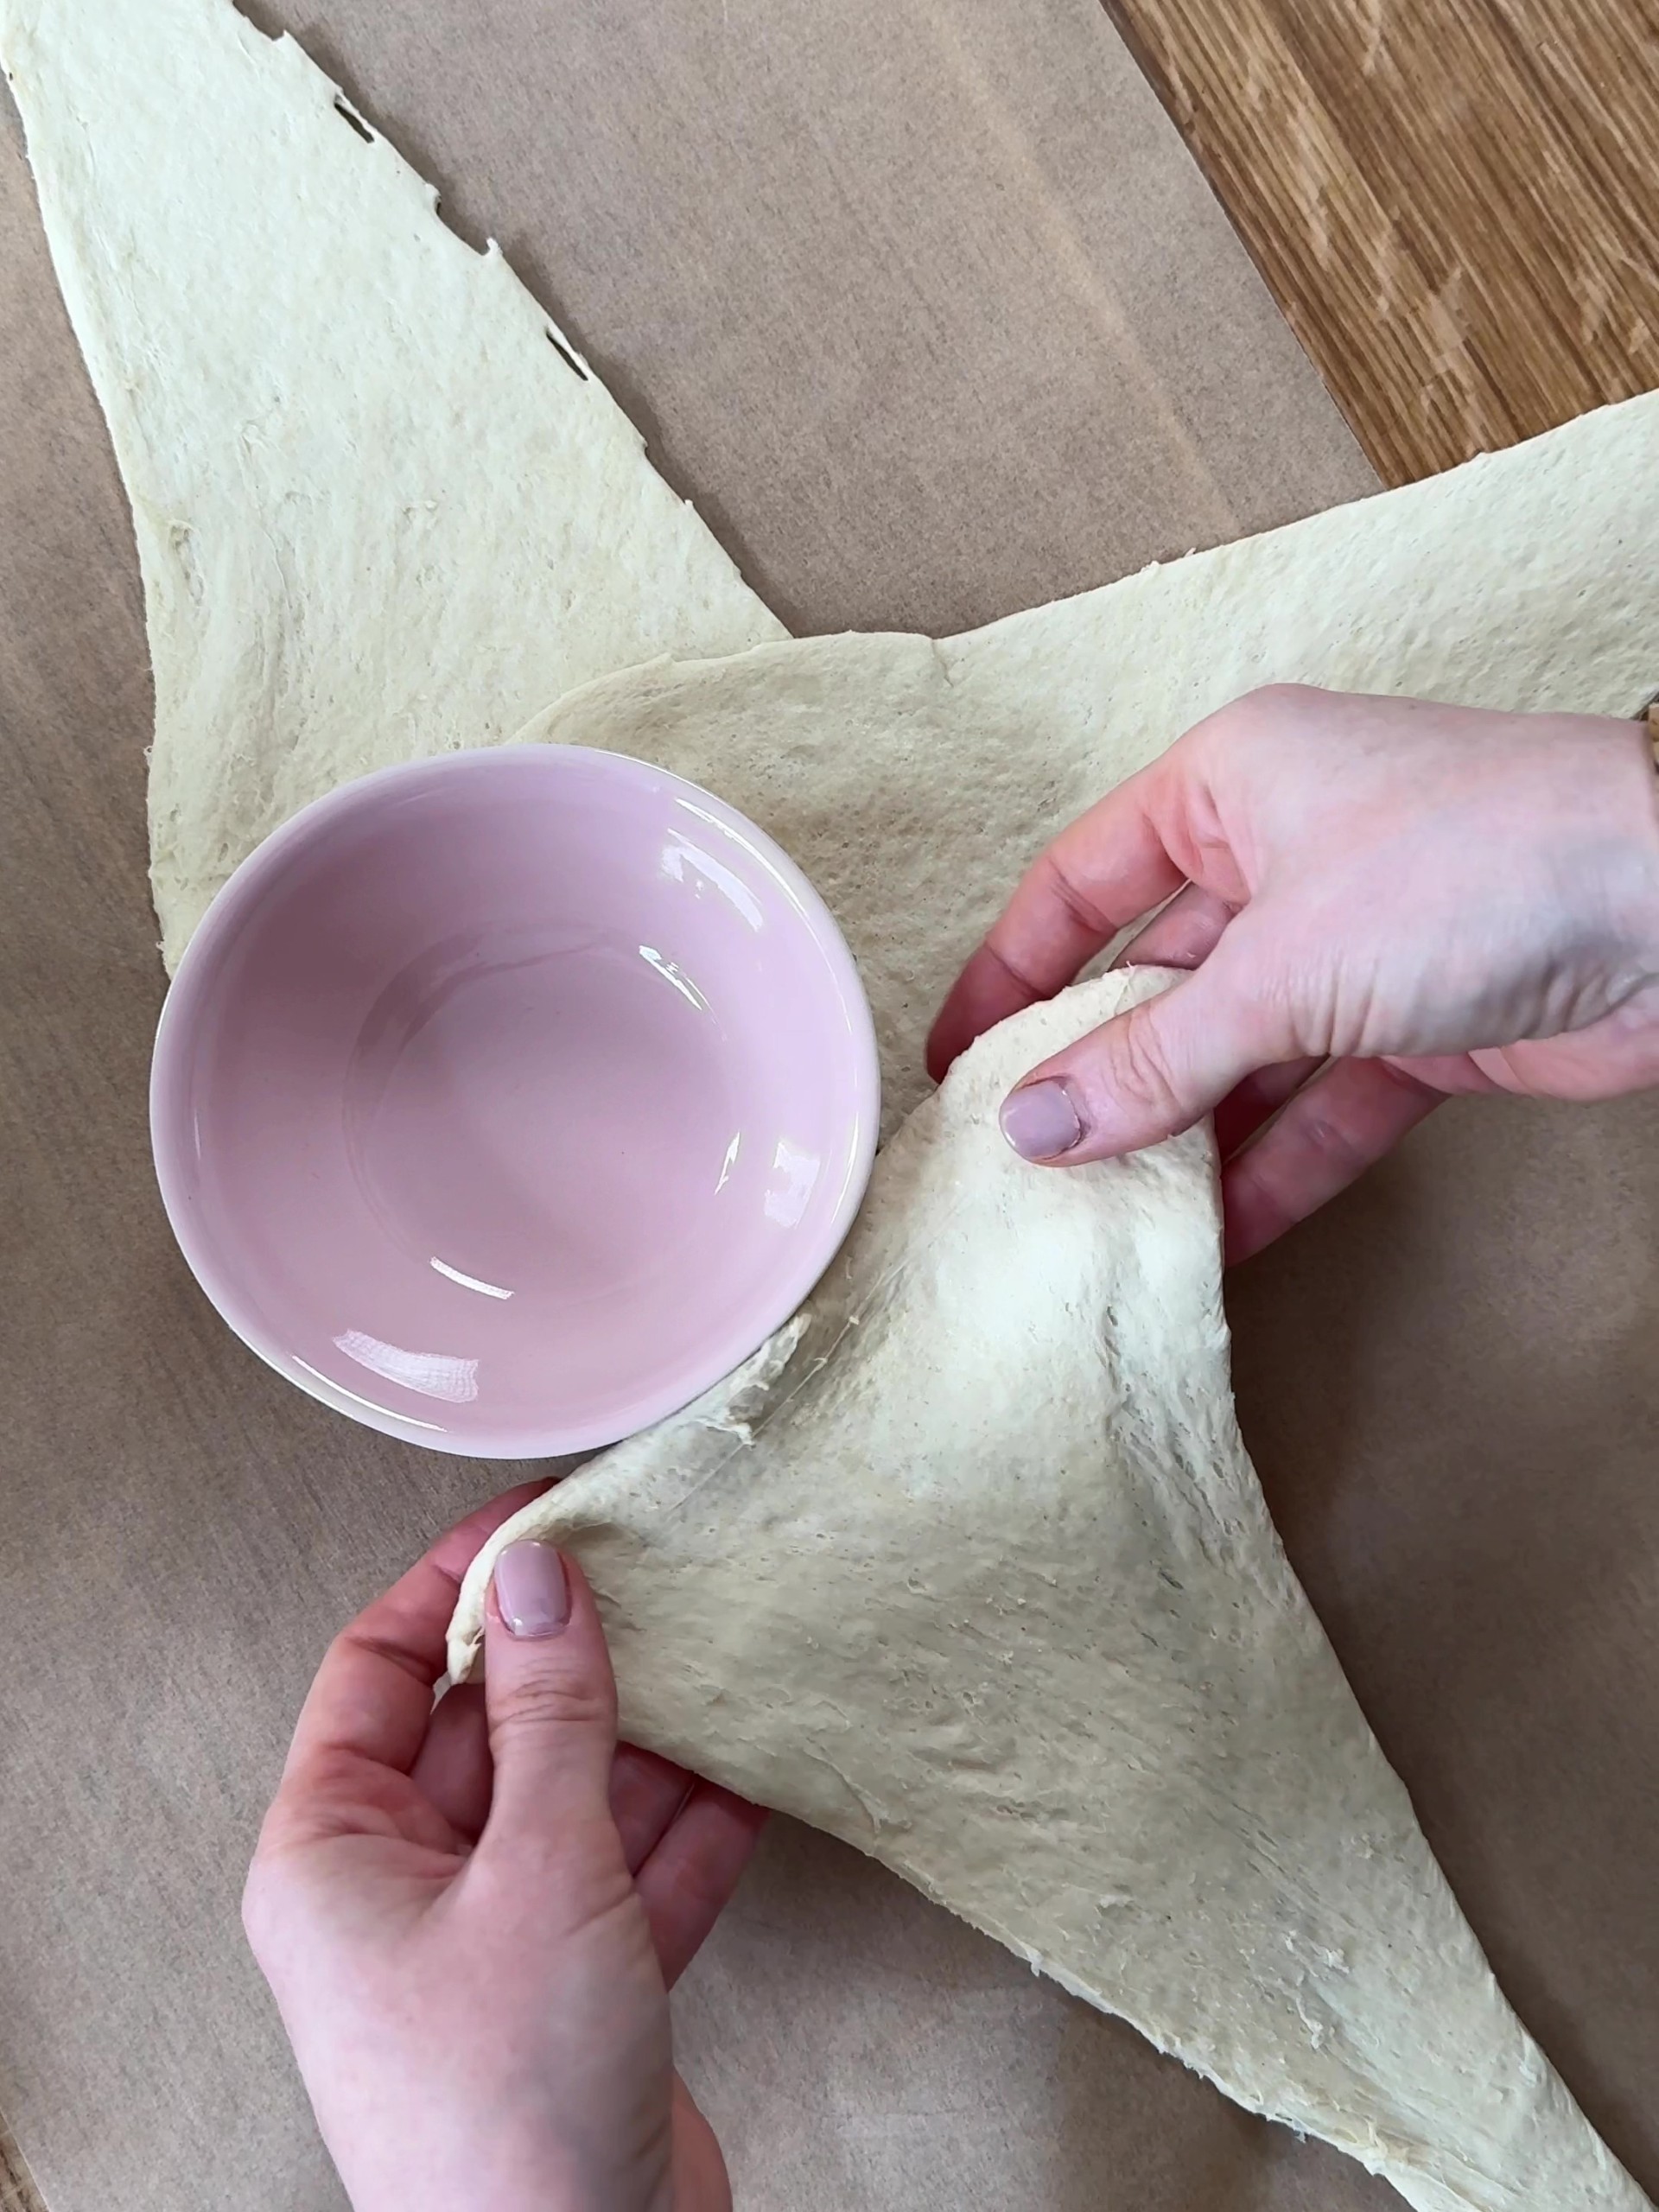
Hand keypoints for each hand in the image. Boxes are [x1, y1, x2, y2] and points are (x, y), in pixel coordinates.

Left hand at [244, 1488, 765, 2211]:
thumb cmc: (506, 2111)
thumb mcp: (536, 1870)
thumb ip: (546, 1713)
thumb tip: (540, 1575)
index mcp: (333, 1854)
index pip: (375, 1668)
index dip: (455, 1586)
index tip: (539, 1522)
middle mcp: (401, 1891)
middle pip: (484, 1725)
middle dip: (571, 1660)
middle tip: (649, 1577)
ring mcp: (494, 1941)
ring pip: (569, 1792)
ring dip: (646, 1738)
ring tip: (715, 1653)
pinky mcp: (579, 1988)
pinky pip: (630, 1869)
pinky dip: (689, 1822)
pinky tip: (748, 1765)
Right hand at [928, 686, 1658, 1261]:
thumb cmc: (1477, 865)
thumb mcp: (1282, 965)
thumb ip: (1153, 1056)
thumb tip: (1030, 1126)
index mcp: (1230, 786)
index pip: (1081, 884)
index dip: (1010, 972)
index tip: (955, 1065)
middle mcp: (1283, 854)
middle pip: (1156, 980)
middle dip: (1098, 1074)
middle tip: (1025, 1168)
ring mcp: (1355, 943)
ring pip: (1237, 1054)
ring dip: (1184, 1138)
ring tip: (1106, 1224)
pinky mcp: (1421, 1023)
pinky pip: (1320, 1106)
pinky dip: (1276, 1168)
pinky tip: (1220, 1240)